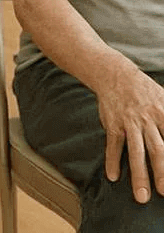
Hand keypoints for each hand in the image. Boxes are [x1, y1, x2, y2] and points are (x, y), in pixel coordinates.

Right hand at [95, 61, 163, 201]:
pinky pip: (113, 145)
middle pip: (158, 150)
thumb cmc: (145, 90)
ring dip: (139, 175)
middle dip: (162, 173)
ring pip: (136, 152)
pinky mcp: (113, 124)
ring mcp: (129, 123)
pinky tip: (112, 176)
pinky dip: (112, 160)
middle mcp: (148, 120)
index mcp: (163, 114)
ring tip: (142, 197)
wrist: (114, 74)